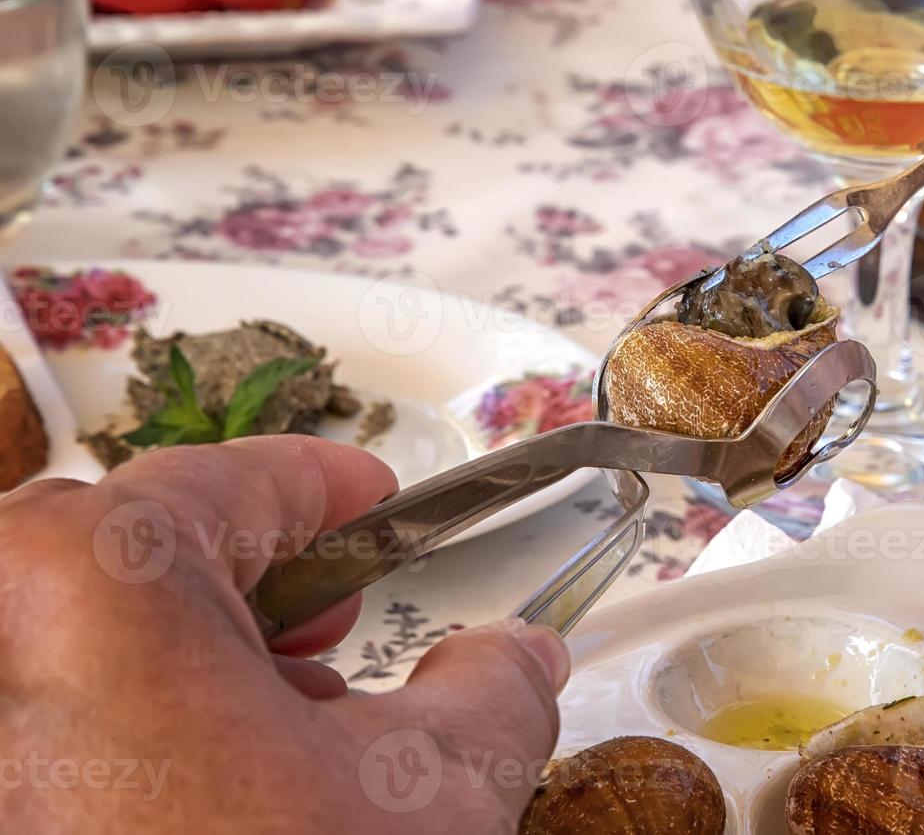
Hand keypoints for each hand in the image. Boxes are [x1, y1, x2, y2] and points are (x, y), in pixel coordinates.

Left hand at [0, 437, 568, 832]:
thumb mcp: (423, 799)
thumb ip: (493, 692)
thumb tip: (519, 658)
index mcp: (91, 578)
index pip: (236, 480)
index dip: (330, 485)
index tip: (372, 496)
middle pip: (140, 556)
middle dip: (252, 590)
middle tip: (332, 631)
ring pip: (75, 640)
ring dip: (186, 669)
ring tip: (275, 739)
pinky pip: (40, 712)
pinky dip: (119, 730)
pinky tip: (191, 800)